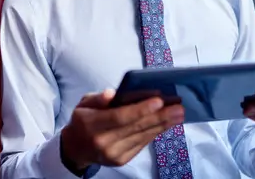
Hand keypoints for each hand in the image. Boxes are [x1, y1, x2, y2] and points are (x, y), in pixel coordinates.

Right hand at [60, 89, 184, 171]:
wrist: (76, 148)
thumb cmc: (83, 120)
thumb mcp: (84, 103)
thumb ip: (98, 98)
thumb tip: (111, 93)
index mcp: (91, 124)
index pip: (119, 117)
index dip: (140, 110)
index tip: (158, 100)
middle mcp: (103, 142)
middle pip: (135, 128)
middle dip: (159, 117)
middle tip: (178, 108)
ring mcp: (113, 154)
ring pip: (142, 137)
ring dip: (162, 125)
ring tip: (178, 115)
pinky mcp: (122, 160)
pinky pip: (142, 144)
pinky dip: (155, 133)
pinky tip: (166, 124)